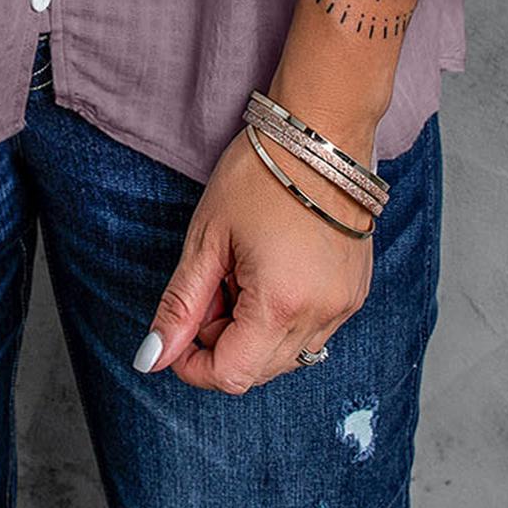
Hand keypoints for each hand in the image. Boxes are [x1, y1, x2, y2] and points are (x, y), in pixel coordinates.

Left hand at [135, 86, 380, 393]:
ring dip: (253, 330)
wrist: (319, 133)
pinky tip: (273, 270)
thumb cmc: (260, 172)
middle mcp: (321, 315)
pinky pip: (313, 330)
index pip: (231, 375)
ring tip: (242, 271)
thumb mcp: (207, 236)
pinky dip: (283, 316)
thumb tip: (152, 357)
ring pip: (287, 353)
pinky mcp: (355, 293)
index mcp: (280, 303)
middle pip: (258, 369)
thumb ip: (181, 304)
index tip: (178, 335)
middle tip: (212, 284)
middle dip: (222, 342)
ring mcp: (344, 306)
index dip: (194, 365)